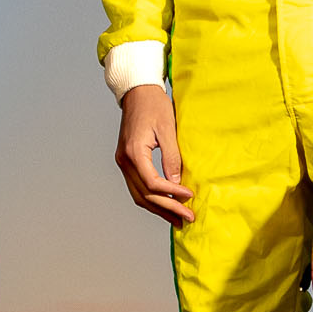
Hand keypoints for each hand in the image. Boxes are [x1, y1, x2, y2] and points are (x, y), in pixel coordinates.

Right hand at [115, 83, 192, 223]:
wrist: (137, 92)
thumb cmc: (154, 105)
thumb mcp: (168, 129)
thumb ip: (171, 158)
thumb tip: (176, 183)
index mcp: (134, 153)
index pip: (153, 183)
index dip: (172, 194)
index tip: (190, 196)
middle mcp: (124, 161)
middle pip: (144, 195)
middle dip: (167, 209)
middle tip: (186, 219)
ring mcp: (122, 162)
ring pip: (139, 195)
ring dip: (158, 209)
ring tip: (177, 219)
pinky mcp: (126, 162)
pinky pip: (137, 187)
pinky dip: (151, 199)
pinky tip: (165, 205)